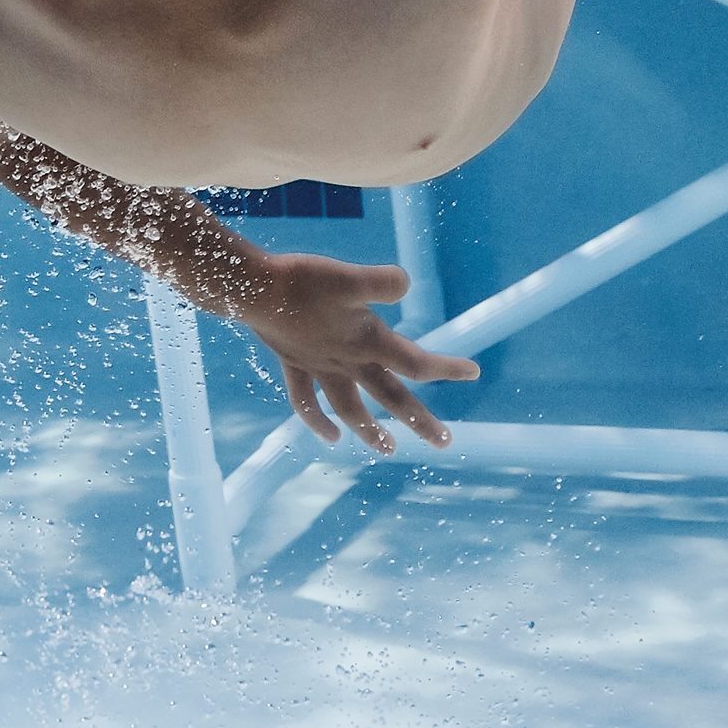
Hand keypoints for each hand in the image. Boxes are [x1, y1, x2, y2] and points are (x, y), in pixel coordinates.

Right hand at [231, 250, 480, 452]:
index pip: (415, 362)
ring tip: (389, 450)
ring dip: (371, 431)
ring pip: (351, 409)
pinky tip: (330, 437)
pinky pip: (306, 401)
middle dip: (419, 420)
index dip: (446, 368)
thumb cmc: (301, 280)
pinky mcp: (295, 363)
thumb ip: (379, 283)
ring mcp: (320, 367)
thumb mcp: (346, 277)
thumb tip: (406, 283)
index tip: (474, 373)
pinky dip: (318, 421)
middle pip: (391, 397)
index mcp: (367, 342)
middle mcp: (348, 361)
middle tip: (445, 442)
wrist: (254, 288)